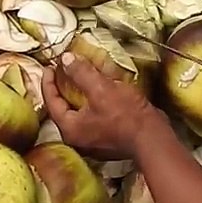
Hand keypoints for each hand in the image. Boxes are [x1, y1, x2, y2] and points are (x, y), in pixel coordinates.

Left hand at [41, 53, 168, 159]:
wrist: (153, 138)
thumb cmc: (126, 115)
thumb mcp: (102, 88)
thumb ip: (81, 73)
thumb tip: (65, 59)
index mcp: (70, 128)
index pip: (51, 101)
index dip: (49, 81)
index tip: (50, 66)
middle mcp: (77, 139)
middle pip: (62, 109)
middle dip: (62, 89)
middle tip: (62, 72)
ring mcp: (92, 142)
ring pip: (78, 114)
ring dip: (78, 97)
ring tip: (80, 80)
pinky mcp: (106, 141)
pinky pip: (92, 118)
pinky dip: (92, 104)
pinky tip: (99, 94)